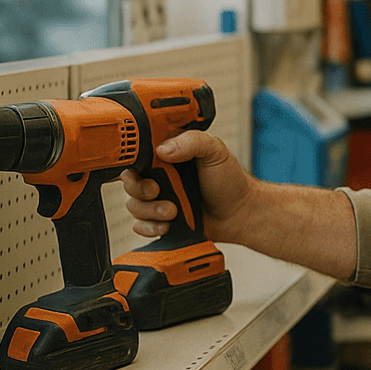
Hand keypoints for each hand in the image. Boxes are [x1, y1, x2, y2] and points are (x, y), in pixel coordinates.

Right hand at [121, 131, 253, 243]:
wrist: (241, 213)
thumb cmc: (230, 180)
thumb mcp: (214, 151)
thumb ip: (191, 142)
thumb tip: (162, 149)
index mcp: (169, 154)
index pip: (137, 154)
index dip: (134, 162)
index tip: (146, 169)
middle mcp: (161, 175)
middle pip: (129, 181)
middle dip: (139, 189)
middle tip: (157, 191)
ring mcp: (160, 198)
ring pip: (133, 204)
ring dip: (149, 211)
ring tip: (172, 211)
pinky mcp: (161, 219)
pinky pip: (140, 225)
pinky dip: (148, 227)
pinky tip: (166, 225)